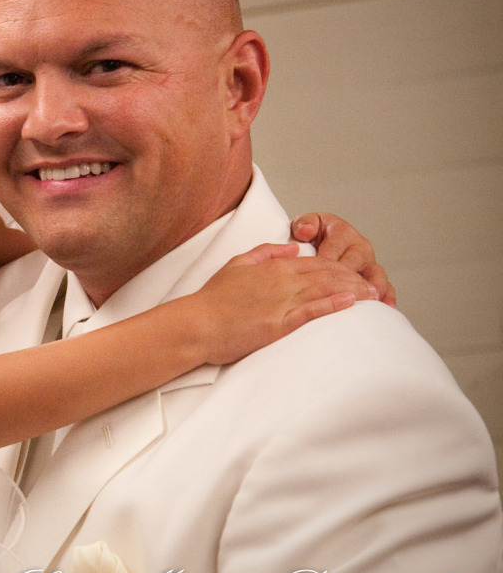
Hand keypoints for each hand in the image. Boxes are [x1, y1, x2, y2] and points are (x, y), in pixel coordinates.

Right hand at [192, 243, 378, 365]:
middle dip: (353, 278)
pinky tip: (350, 303)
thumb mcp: (237, 264)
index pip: (314, 262)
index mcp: (272, 267)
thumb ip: (267, 252)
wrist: (198, 324)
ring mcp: (281, 302)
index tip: (354, 272)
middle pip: (326, 275)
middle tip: (373, 284)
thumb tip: (293, 247)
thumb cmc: (213, 298)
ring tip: (372, 294)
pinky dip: (333, 305)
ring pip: (324, 291)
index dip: (338, 266)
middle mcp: (280, 281)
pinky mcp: (279, 324)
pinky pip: (312, 311)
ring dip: (352, 291)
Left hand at [291, 213, 396, 306]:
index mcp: (342, 232)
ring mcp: (370, 264)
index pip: (334, 248)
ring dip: (370, 289)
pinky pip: (386, 288)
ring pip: (375, 276)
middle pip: (356, 264)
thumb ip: (303, 224)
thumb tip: (306, 231)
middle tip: (337, 294)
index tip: (315, 274)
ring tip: (366, 301)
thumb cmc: (310, 239)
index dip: (325, 261)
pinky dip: (387, 298)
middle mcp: (360, 247)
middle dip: (346, 279)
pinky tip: (384, 309)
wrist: (317, 248)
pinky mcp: (376, 279)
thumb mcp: (304, 225)